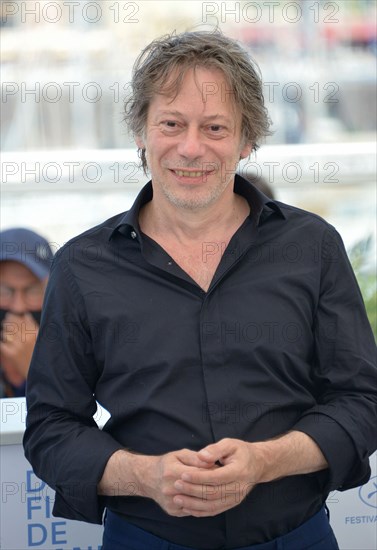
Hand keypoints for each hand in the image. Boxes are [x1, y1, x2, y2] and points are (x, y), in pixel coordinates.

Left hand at [0, 312, 38, 385]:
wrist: (42, 374)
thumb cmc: (44, 356)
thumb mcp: (43, 340)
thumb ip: (34, 327)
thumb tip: (25, 315)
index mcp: (36, 333)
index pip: (23, 320)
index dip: (17, 317)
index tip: (14, 315)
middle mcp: (26, 338)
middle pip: (13, 325)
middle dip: (9, 320)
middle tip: (7, 319)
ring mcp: (18, 346)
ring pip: (7, 333)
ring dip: (5, 330)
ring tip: (5, 328)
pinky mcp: (12, 355)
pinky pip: (2, 344)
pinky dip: (3, 341)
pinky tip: (5, 341)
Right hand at [99, 447, 218, 517]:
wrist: (148, 478)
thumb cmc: (167, 463)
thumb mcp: (180, 454)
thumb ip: (196, 458)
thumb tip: (212, 463)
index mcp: (173, 471)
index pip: (200, 474)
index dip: (214, 471)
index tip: (223, 469)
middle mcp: (171, 488)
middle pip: (200, 490)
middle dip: (214, 485)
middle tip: (224, 480)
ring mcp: (171, 502)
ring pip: (198, 503)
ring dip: (210, 497)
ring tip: (218, 489)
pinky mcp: (173, 511)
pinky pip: (193, 510)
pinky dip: (203, 505)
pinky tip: (209, 499)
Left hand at [172, 438, 263, 516]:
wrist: (258, 464)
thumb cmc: (241, 451)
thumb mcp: (230, 444)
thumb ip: (215, 449)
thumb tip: (200, 456)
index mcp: (239, 471)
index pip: (216, 477)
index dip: (198, 477)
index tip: (182, 474)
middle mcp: (239, 488)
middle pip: (213, 493)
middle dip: (192, 490)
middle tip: (176, 485)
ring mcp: (236, 498)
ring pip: (212, 505)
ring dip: (194, 504)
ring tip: (177, 499)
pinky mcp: (232, 503)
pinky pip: (215, 510)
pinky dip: (200, 511)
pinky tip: (188, 507)